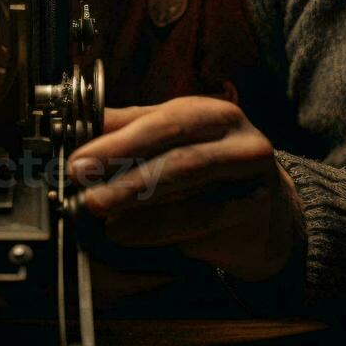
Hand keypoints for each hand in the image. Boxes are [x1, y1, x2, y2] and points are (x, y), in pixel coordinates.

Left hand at [66, 96, 304, 281]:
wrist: (268, 214)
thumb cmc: (209, 170)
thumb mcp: (171, 141)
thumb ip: (127, 129)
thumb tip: (77, 122)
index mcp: (212, 113)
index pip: (162, 122)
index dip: (117, 142)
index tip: (78, 161)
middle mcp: (239, 138)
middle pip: (179, 154)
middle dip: (125, 172)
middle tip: (85, 190)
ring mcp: (252, 176)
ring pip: (189, 187)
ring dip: (136, 200)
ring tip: (98, 210)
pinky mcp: (254, 210)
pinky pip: (201, 220)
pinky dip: (156, 228)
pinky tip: (124, 232)